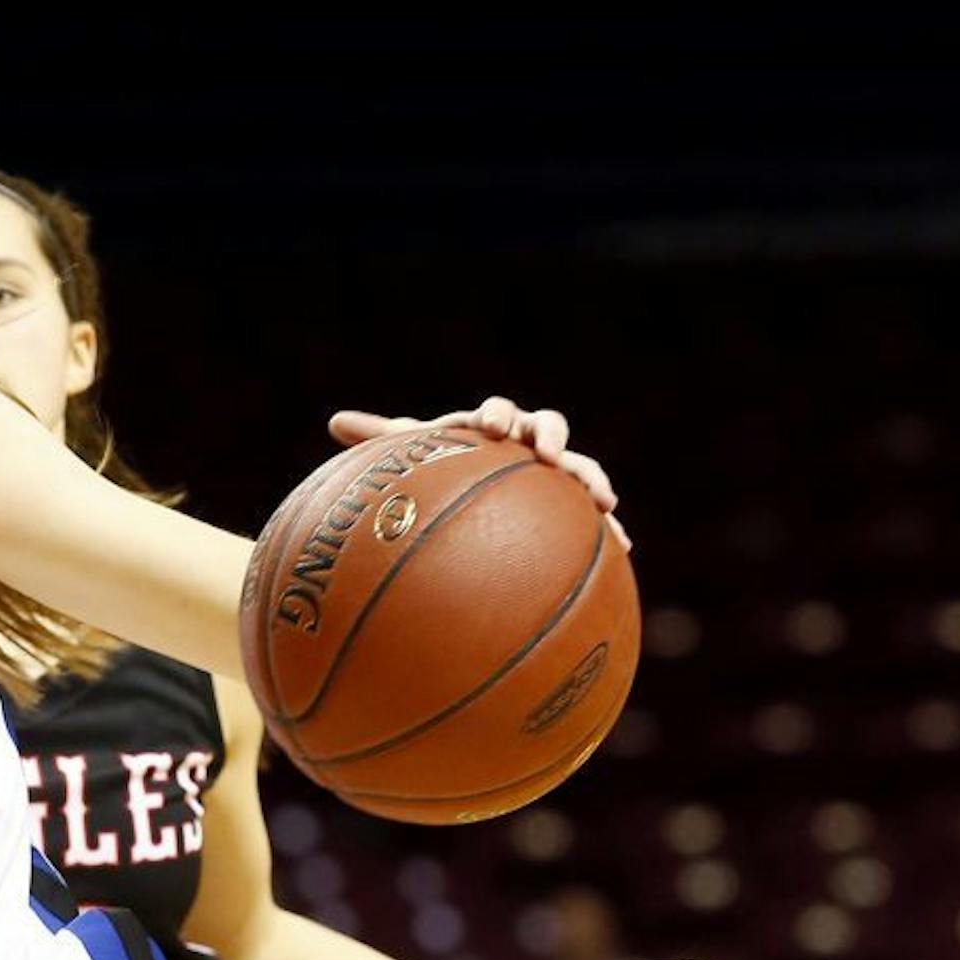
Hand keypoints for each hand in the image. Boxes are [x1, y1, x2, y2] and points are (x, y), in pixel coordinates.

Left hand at [330, 395, 629, 549]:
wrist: (478, 495)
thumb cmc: (444, 469)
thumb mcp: (415, 457)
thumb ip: (382, 438)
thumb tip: (335, 421)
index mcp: (493, 427)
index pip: (498, 411)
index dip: (495, 414)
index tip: (487, 427)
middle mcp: (528, 444)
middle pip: (548, 427)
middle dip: (548, 435)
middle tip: (543, 451)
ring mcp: (555, 474)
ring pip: (581, 466)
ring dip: (591, 477)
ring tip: (602, 499)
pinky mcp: (573, 508)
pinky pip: (596, 516)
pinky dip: (612, 527)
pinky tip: (624, 548)